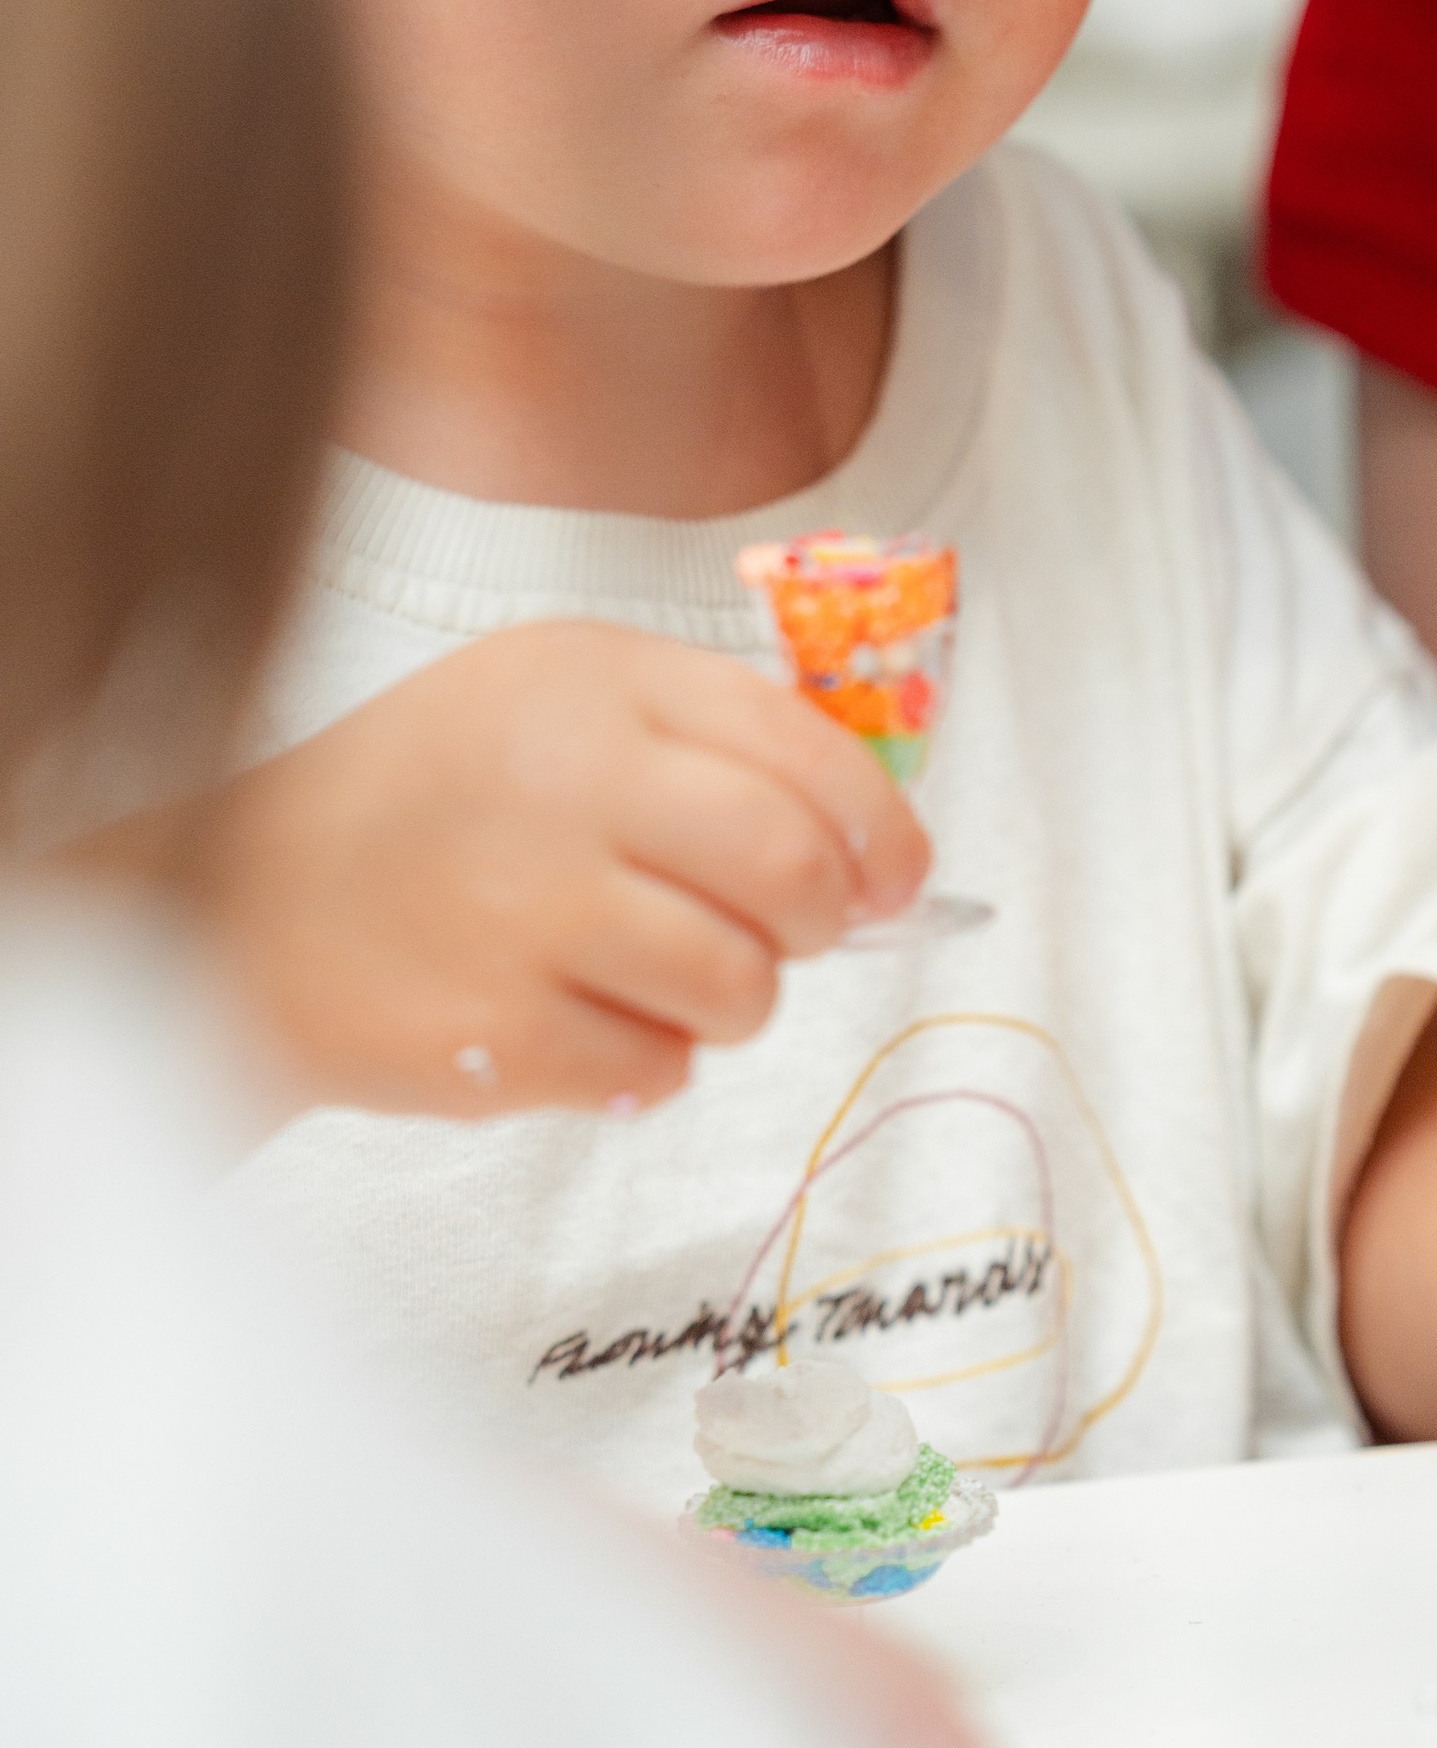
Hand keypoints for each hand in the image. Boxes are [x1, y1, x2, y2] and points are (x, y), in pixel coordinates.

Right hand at [205, 620, 928, 1113]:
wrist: (230, 906)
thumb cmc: (421, 803)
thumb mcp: (548, 701)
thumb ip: (701, 741)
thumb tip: (868, 841)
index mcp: (592, 679)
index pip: (802, 747)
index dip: (881, 828)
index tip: (896, 878)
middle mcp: (564, 778)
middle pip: (792, 870)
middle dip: (820, 922)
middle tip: (787, 937)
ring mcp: (526, 907)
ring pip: (742, 986)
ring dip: (732, 1002)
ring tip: (656, 980)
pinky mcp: (497, 1028)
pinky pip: (657, 1069)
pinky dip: (643, 1063)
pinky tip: (570, 1022)